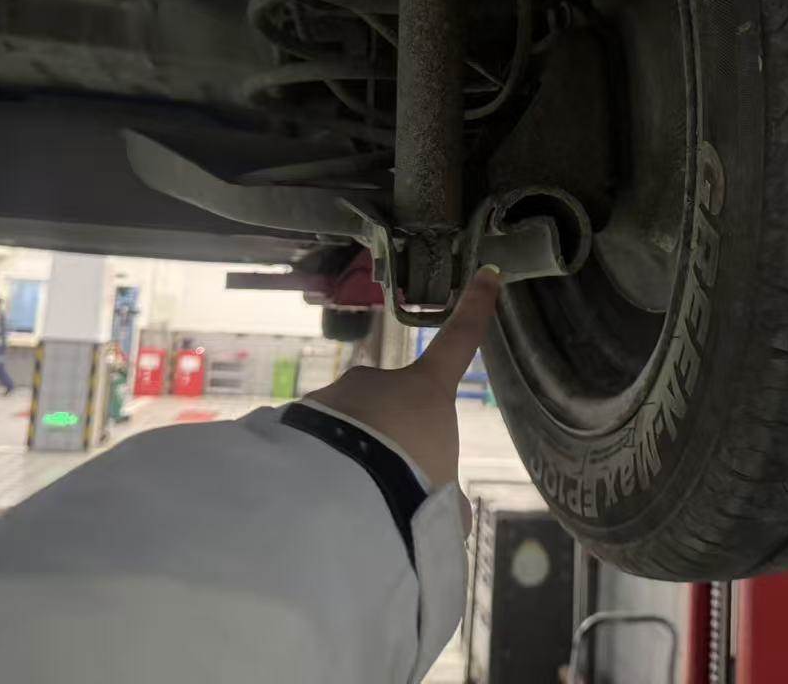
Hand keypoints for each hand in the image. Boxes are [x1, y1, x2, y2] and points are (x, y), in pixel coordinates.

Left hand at [305, 267, 500, 491]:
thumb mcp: (443, 506)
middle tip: (388, 491)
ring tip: (352, 508)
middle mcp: (380, 382)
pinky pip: (316, 445)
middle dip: (389, 445)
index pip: (459, 343)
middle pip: (391, 410)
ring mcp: (336, 395)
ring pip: (348, 431)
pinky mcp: (299, 417)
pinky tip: (320, 504)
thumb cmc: (410, 491)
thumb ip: (445, 502)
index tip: (488, 274)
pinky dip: (320, 470)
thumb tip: (446, 512)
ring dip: (351, 463)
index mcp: (428, 393)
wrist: (341, 494)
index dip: (476, 309)